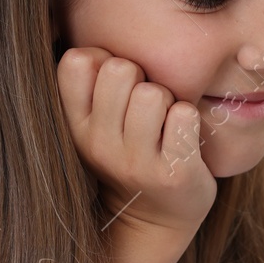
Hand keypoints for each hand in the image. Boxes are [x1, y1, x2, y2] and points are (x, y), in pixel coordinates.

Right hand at [56, 48, 216, 247]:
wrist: (154, 219)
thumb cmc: (128, 153)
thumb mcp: (95, 123)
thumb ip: (91, 81)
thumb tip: (97, 43)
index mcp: (74, 126)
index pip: (75, 61)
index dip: (102, 58)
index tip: (116, 85)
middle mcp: (97, 145)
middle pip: (120, 69)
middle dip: (140, 77)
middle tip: (146, 107)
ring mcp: (134, 162)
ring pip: (152, 92)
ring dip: (167, 100)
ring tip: (164, 123)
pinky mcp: (172, 173)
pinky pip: (183, 116)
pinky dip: (188, 118)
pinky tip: (182, 137)